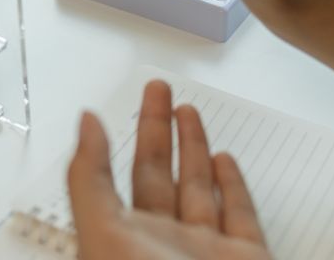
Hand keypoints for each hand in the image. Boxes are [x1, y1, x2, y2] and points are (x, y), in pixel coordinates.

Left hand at [68, 81, 270, 259]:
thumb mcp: (103, 234)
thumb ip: (90, 179)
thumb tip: (85, 124)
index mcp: (121, 239)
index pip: (113, 177)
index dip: (113, 140)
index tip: (115, 106)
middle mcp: (162, 244)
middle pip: (158, 175)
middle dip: (159, 130)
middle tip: (159, 90)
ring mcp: (204, 252)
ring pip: (198, 189)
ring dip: (194, 149)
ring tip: (188, 111)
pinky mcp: (248, 258)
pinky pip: (240, 217)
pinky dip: (234, 187)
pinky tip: (225, 159)